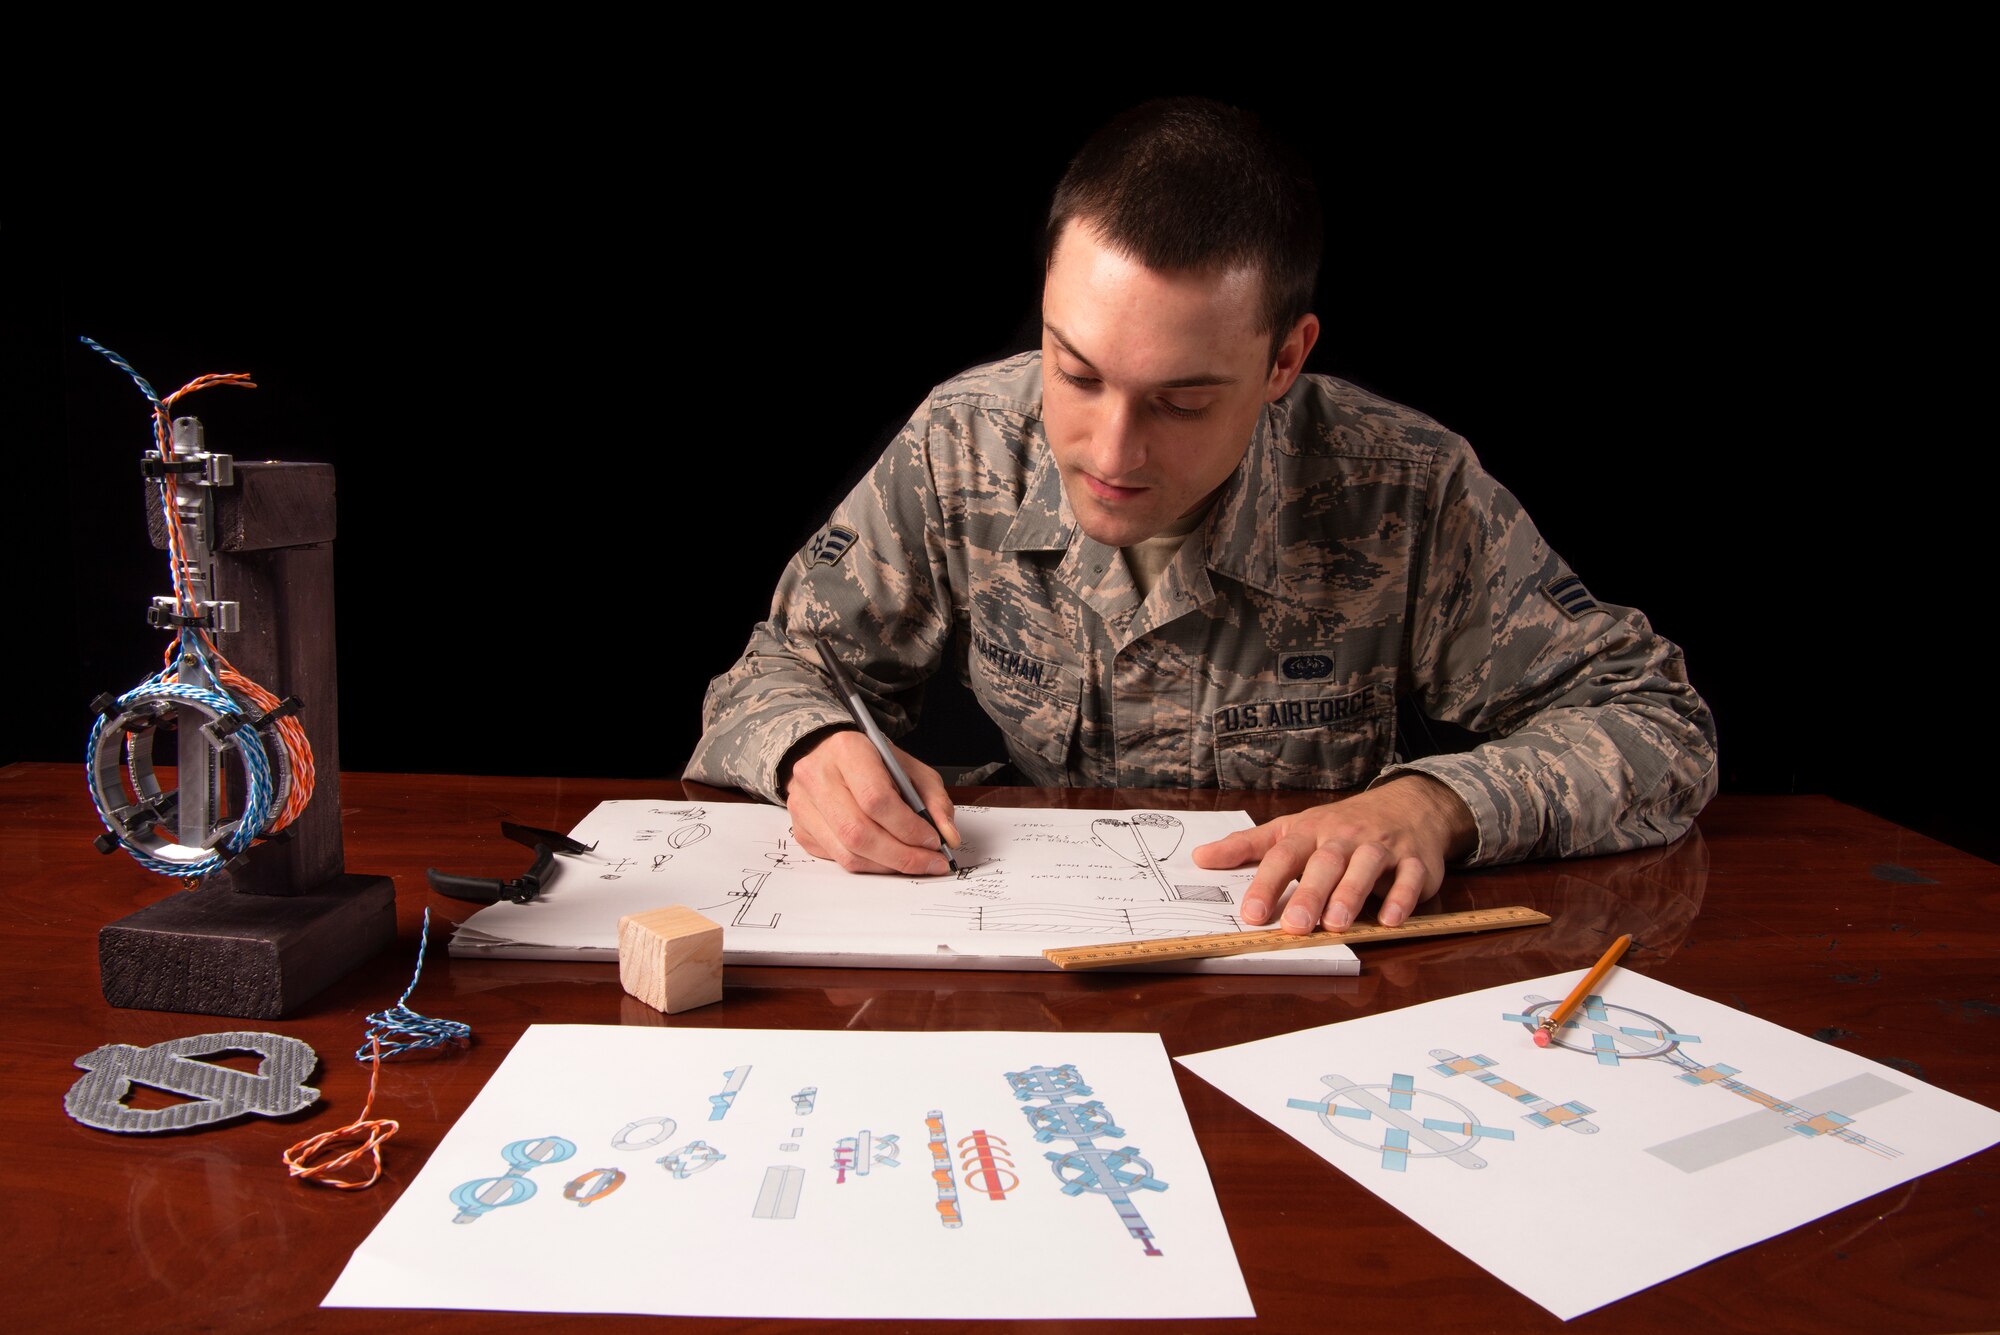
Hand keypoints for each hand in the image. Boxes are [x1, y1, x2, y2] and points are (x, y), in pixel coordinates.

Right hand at [782, 729, 959, 874]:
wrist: (830, 755)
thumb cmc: (873, 762)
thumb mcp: (910, 769)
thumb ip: (934, 800)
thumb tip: (948, 837)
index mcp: (847, 750)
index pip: (875, 799)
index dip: (907, 826)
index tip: (933, 840)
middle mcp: (817, 775)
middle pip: (859, 831)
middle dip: (901, 855)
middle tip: (930, 863)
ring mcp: (803, 804)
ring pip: (847, 852)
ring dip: (887, 866)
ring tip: (915, 863)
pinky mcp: (801, 828)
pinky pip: (838, 859)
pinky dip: (870, 866)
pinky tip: (889, 859)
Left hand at [1191, 776, 1475, 933]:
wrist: (1407, 805)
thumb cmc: (1340, 826)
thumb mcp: (1291, 829)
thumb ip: (1248, 847)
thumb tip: (1200, 858)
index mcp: (1311, 832)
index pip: (1284, 855)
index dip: (1267, 884)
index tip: (1251, 914)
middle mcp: (1345, 837)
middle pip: (1326, 863)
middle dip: (1310, 894)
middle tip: (1295, 926)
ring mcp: (1382, 847)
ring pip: (1366, 867)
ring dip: (1352, 895)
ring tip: (1337, 924)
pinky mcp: (1416, 861)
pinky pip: (1410, 878)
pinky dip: (1401, 898)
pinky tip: (1390, 920)